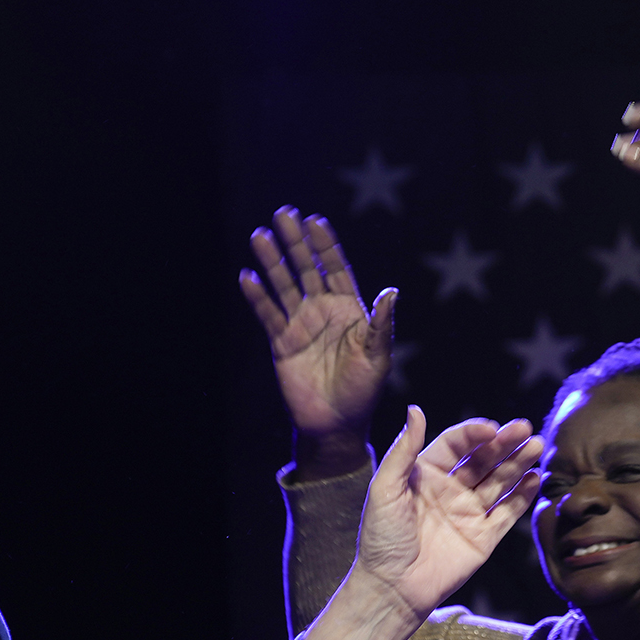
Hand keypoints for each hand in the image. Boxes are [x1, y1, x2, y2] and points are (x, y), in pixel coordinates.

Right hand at [240, 208, 394, 473]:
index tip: (315, 220)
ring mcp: (300, 326)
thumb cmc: (363, 393)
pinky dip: (258, 297)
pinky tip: (247, 277)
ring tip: (260, 236)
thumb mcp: (378, 357)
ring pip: (284, 286)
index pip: (336, 268)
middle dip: (296, 242)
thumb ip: (381, 324)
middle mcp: (323, 312)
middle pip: (307, 269)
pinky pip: (268, 315)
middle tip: (283, 213)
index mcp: (349, 310)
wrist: (336, 426)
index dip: (326, 245)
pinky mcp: (282, 344)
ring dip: (272, 262)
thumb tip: (391, 291)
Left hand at [353, 412, 545, 619]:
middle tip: (525, 428)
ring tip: (536, 446)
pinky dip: (523, 495)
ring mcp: (469, 513)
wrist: (392, 588)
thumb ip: (403, 450)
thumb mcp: (385, 488)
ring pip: (500, 481)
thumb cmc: (381, 538)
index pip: (457, 444)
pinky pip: (508, 512)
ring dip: (518, 463)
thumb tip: (415, 409)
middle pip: (483, 459)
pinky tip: (535, 477)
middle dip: (505, 443)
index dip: (474, 433)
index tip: (492, 428)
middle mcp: (450, 490)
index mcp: (426, 474)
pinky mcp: (484, 537)